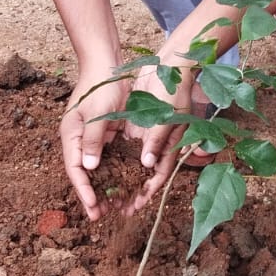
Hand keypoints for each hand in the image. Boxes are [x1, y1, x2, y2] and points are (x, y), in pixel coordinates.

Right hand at [60, 69, 126, 220]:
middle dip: (92, 195)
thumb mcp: (98, 113)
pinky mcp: (108, 135)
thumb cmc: (101, 85)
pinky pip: (112, 159)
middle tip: (99, 216)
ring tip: (112, 208)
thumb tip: (89, 168)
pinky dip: (116, 174)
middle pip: (85, 174)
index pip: (74, 168)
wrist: (109, 64)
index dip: (83, 189)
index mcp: (71, 135)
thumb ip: (93, 140)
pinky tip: (124, 186)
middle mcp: (80, 140)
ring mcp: (94, 138)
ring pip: (99, 169)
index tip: (92, 206)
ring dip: (105, 188)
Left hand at [122, 60, 194, 214]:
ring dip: (121, 178)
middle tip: (118, 209)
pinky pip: (123, 146)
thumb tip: (147, 165)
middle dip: (132, 192)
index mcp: (169, 146)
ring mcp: (144, 135)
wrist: (169, 66)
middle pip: (143, 174)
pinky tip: (102, 169)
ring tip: (108, 195)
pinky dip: (115, 159)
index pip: (158, 175)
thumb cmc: (173, 90)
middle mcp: (156, 144)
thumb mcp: (166, 116)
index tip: (136, 206)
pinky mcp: (134, 125)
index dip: (148, 192)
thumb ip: (156, 141)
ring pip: (131, 163)